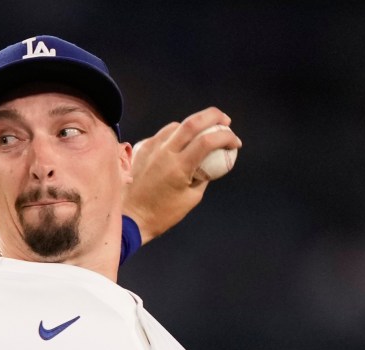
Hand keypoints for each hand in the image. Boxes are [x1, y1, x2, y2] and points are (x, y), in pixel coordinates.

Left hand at [123, 107, 241, 243]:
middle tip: (225, 121)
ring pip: (176, 126)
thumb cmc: (162, 214)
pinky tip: (180, 144)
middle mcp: (164, 152)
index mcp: (179, 167)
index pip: (208, 141)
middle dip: (213, 116)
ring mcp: (150, 148)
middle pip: (192, 122)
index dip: (226, 137)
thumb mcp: (191, 198)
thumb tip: (212, 162)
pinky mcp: (141, 148)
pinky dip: (175, 135)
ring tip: (203, 133)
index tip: (235, 143)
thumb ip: (203, 176)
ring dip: (193, 125)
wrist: (129, 217)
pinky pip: (162, 135)